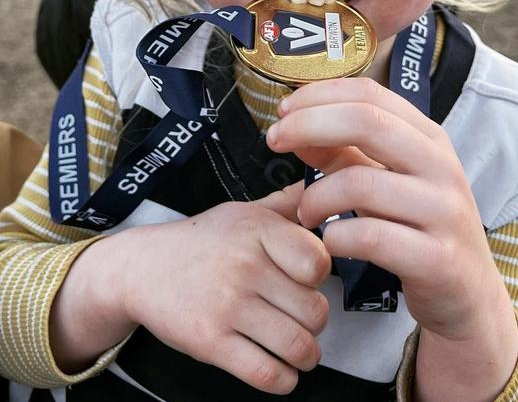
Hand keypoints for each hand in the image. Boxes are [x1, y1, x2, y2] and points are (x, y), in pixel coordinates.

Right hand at [123, 184, 330, 393]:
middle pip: (314, 309)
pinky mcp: (211, 342)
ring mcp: (228, 305)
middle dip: (317, 321)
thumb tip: (321, 191)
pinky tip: (282, 370)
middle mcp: (245, 265)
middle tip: (304, 319)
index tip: (309, 280)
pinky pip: (267, 374)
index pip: (318, 261)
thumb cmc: (202, 241)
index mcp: (257, 229)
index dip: (321, 276)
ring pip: (297, 345)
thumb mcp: (242, 212)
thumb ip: (285, 203)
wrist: (142, 268)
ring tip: (301, 349)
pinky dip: (284, 380)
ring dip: (307, 355)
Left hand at [266, 78, 510, 341]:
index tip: (284, 109)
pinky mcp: (437, 258)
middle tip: (274, 140)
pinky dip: (337, 236)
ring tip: (304, 213)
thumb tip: (292, 124)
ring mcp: (443, 210)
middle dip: (309, 124)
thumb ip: (341, 153)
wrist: (470, 297)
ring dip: (315, 196)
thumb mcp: (384, 181)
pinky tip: (330, 241)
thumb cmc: (417, 230)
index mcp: (428, 138)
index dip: (320, 95)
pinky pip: (371, 237)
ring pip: (361, 182)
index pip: (370, 94)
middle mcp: (441, 165)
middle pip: (367, 121)